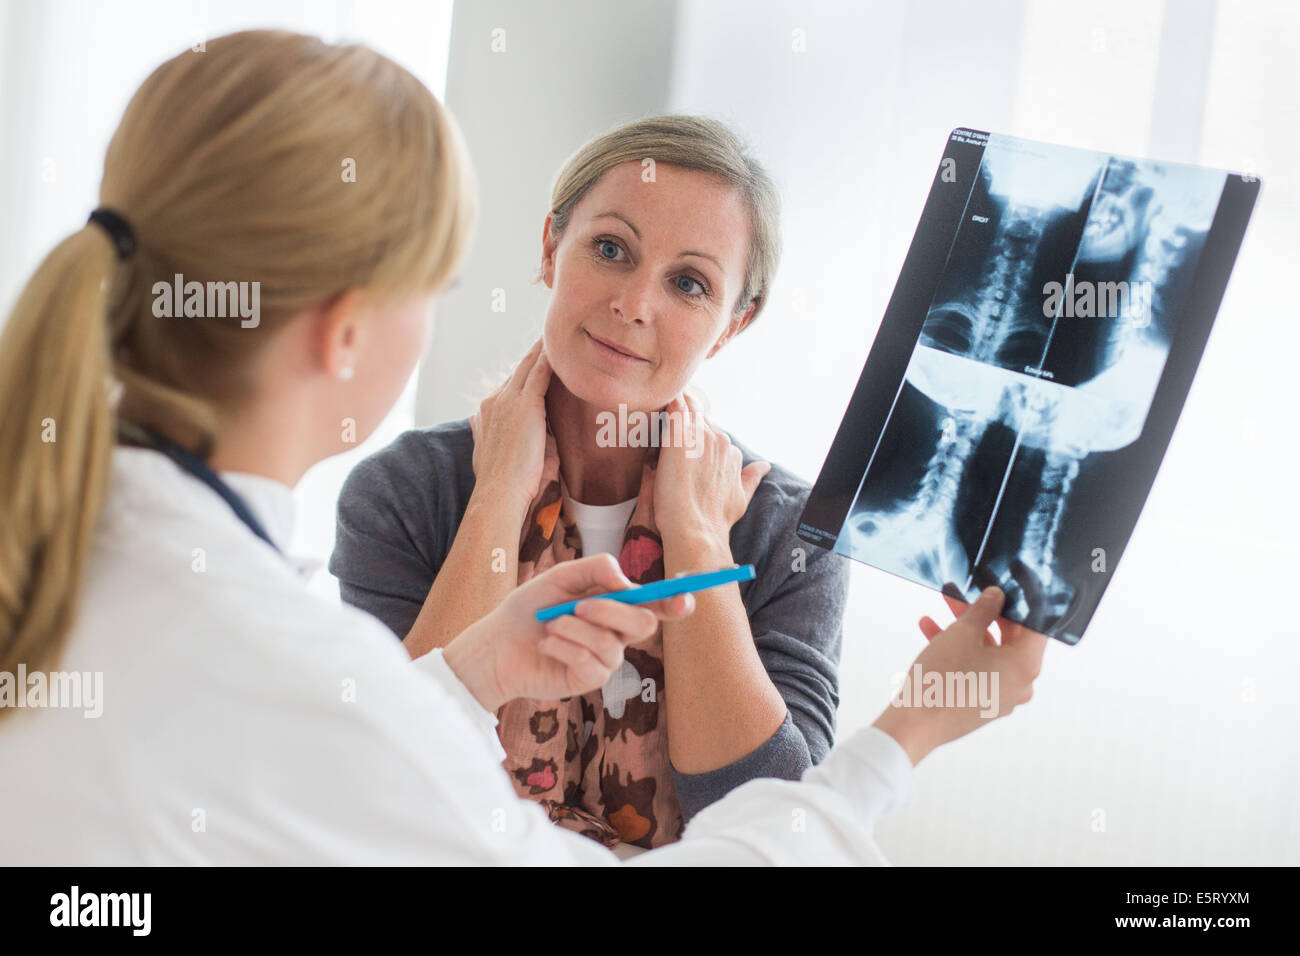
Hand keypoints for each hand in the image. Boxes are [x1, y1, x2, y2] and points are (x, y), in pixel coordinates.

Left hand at [442, 553, 695, 711]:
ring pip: (611, 643)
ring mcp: (605, 659)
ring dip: (575, 629)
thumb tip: (625, 579)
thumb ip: (595, 570)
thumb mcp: (560, 577)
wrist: (496, 644)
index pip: (655, 604)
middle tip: (579, 605)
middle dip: (613, 610)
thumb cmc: (528, 609)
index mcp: (615, 605)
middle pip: (644, 623)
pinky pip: (592, 665)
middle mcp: (617, 633)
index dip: (675, 602)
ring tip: (550, 626)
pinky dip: (565, 649)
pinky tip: (546, 646)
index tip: (684, 597)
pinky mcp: (588, 681)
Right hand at [468, 338, 550, 522]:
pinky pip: (541, 373)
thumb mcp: (488, 453)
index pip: (510, 385)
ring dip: (542, 351)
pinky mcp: (526, 405)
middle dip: (534, 355)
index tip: (534, 360)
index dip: (523, 373)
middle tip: (549, 336)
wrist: (499, 492)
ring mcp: (509, 400)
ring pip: (530, 367)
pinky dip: (550, 359)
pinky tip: (559, 347)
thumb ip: (485, 434)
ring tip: (556, 335)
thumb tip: (476, 421)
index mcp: (486, 412)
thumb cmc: (502, 483)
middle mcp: (495, 401)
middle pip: (519, 371)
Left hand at [653, 393, 769, 549]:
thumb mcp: (741, 497)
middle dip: (687, 419)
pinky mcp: (679, 436)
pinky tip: (663, 403)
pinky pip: (675, 409)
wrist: (695, 527)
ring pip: (688, 412)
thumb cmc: (715, 518)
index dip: (698, 434)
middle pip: (700, 420)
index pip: (712, 433)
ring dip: (678, 409)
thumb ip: (751, 478)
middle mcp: (719, 440)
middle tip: (669, 416)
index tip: (686, 438)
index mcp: (731, 452)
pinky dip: (670, 405)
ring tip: (665, 407)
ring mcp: (700, 436)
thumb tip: (765, 466)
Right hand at [872, 587, 1046, 764]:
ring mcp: (1002, 696)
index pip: (1035, 624)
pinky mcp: (982, 703)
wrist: (915, 724)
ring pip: (988, 652)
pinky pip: (978, 669)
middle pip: (1009, 638)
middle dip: (983, 613)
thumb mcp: (962, 633)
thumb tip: (996, 596)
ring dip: (965, 629)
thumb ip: (983, 609)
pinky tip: (931, 631)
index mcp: (1026, 665)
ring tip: (939, 610)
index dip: (1020, 601)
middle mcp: (1021, 683)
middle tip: (963, 594)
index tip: (1006, 585)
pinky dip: (960, 651)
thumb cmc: (942, 680)